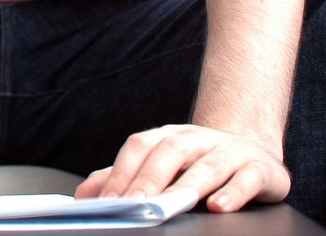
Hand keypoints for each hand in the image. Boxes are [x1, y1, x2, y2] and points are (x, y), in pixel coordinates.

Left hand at [75, 123, 289, 213]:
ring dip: (188, 186)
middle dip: (149, 179)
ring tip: (171, 205)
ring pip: (207, 166)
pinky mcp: (260, 169)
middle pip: (169, 152)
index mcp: (167, 136)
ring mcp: (229, 151)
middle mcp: (196, 138)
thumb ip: (121, 177)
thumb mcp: (159, 165)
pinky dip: (233, 192)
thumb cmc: (196, 162)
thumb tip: (83, 194)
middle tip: (133, 205)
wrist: (252, 149)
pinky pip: (246, 179)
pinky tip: (219, 207)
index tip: (106, 201)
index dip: (121, 171)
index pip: (139, 147)